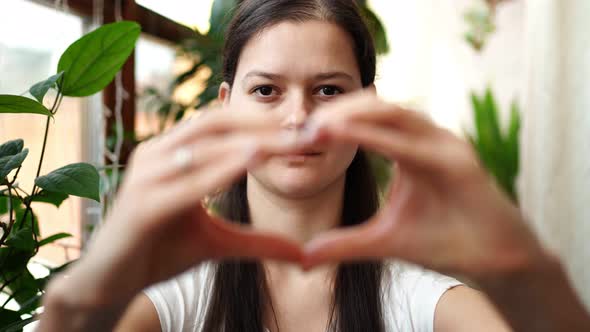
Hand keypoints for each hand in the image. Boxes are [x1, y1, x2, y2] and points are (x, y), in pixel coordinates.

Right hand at [57, 107, 303, 303]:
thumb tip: (303, 254)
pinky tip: (250, 163)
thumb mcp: (219, 243)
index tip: (303, 130)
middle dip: (262, 126)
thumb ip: (259, 241)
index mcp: (172, 153)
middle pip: (216, 125)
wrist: (111, 282)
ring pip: (202, 147)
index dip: (263, 123)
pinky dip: (218, 171)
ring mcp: (145, 177)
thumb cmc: (161, 251)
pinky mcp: (140, 206)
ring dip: (249, 142)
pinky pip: (185, 184)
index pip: (222, 124)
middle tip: (305, 131)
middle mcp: (157, 154)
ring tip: (287, 141)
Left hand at [300, 92, 546, 277]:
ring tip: (319, 126)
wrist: (493, 262)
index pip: (368, 121)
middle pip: (377, 108)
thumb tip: (304, 256)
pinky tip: (347, 135)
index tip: (300, 135)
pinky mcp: (460, 162)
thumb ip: (345, 243)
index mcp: (411, 147)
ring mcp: (445, 145)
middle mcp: (428, 138)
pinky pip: (413, 143)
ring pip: (394, 114)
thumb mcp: (383, 240)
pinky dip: (378, 136)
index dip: (333, 123)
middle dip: (338, 112)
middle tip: (303, 127)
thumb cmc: (442, 242)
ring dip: (354, 116)